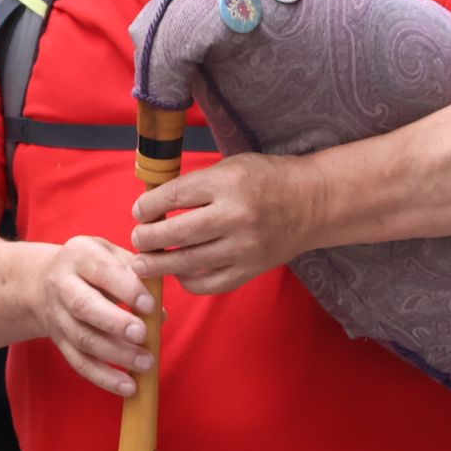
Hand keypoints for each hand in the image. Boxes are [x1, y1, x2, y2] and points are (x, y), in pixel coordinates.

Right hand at [29, 236, 156, 397]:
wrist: (44, 280)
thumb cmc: (93, 266)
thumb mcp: (112, 254)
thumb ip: (138, 275)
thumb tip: (159, 312)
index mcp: (78, 255)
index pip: (101, 270)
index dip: (125, 288)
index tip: (150, 304)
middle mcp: (61, 284)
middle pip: (83, 306)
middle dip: (114, 323)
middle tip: (143, 335)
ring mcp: (58, 315)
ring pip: (82, 338)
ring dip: (115, 354)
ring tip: (146, 363)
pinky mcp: (59, 341)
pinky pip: (79, 363)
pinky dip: (104, 378)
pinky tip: (128, 386)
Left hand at [129, 151, 329, 295]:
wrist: (313, 202)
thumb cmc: (266, 179)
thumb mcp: (229, 167)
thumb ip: (195, 185)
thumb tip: (155, 203)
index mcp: (227, 184)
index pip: (174, 197)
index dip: (148, 207)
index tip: (138, 212)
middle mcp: (235, 217)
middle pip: (177, 233)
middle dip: (148, 239)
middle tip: (137, 239)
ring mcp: (244, 247)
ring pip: (189, 262)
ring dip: (160, 265)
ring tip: (143, 263)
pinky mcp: (252, 269)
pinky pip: (211, 283)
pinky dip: (189, 282)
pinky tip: (179, 275)